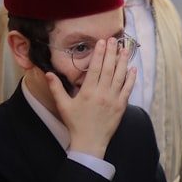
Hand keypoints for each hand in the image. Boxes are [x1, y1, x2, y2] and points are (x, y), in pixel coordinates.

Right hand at [47, 38, 135, 158]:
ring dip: (123, 62)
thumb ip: (56, 88)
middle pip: (109, 69)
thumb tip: (48, 73)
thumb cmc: (75, 124)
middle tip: (114, 40)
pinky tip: (133, 68)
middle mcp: (102, 94)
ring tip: (125, 49)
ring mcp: (113, 100)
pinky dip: (131, 78)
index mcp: (88, 92)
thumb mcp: (63, 105)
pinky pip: (128, 89)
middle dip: (112, 53)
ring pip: (120, 76)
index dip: (99, 54)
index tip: (102, 42)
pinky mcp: (121, 106)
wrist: (89, 142)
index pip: (95, 68)